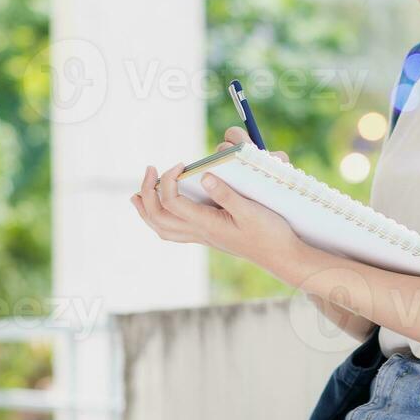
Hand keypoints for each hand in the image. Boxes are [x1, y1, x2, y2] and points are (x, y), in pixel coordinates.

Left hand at [129, 127, 298, 268]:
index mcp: (207, 224)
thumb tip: (202, 177)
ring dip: (146, 210)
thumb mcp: (251, 211)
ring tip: (139, 193)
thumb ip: (227, 194)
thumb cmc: (270, 232)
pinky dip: (160, 220)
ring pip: (162, 228)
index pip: (171, 202)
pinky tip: (164, 209)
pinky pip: (174, 232)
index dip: (168, 180)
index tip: (181, 164)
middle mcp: (200, 233)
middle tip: (151, 169)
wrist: (281, 255)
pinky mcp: (209, 237)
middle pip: (158, 216)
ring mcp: (203, 237)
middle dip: (147, 192)